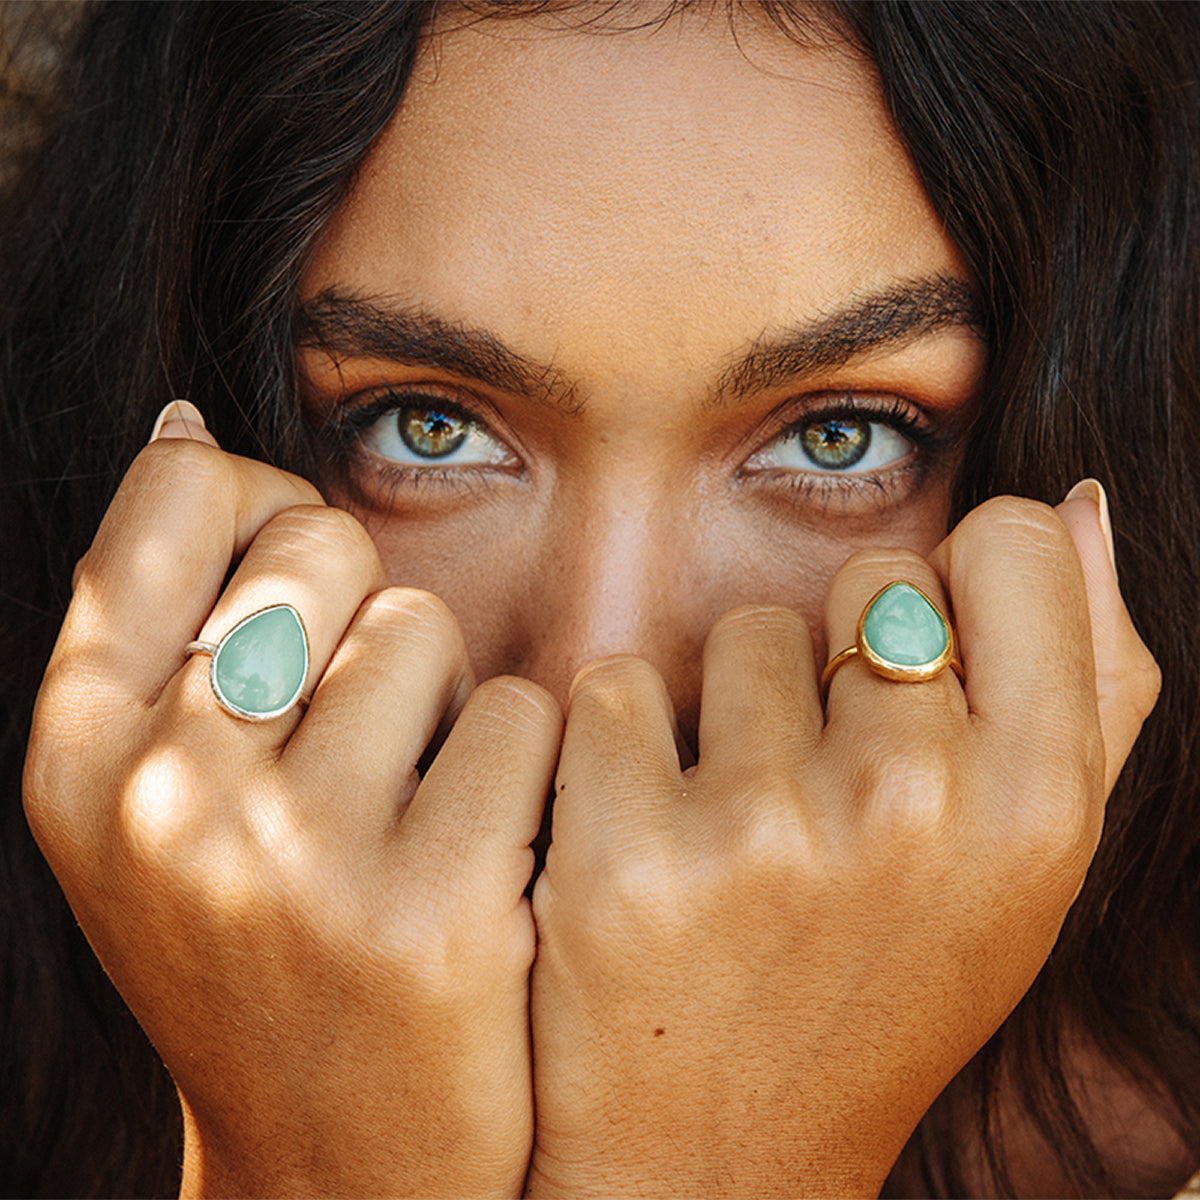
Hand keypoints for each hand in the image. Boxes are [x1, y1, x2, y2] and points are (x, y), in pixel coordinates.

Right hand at [24, 412, 560, 1197]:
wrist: (344, 1163)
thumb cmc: (262, 944)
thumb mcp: (152, 801)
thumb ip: (158, 623)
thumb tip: (183, 429)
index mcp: (79, 756)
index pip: (177, 501)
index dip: (261, 512)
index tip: (294, 590)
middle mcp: (165, 797)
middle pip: (320, 544)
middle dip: (359, 613)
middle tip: (361, 735)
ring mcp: (298, 854)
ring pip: (427, 625)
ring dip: (442, 703)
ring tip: (413, 813)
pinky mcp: (438, 902)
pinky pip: (523, 716)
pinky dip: (523, 773)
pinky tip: (487, 862)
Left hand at [526, 490, 1158, 1197]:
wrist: (713, 1168)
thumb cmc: (876, 989)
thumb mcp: (1020, 869)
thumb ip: (1083, 685)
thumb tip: (1076, 507)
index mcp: (1037, 805)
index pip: (1004, 543)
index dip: (951, 591)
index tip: (913, 674)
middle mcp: (916, 804)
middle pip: (867, 574)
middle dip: (840, 665)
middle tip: (821, 797)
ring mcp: (767, 831)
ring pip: (736, 630)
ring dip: (728, 714)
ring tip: (733, 838)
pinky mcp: (624, 853)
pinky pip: (615, 689)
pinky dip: (617, 753)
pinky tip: (637, 852)